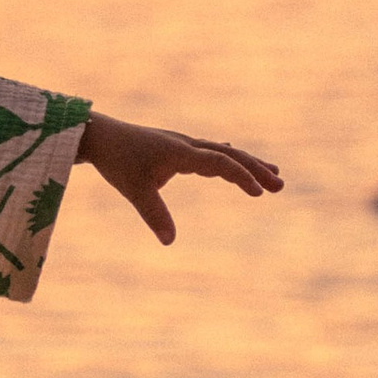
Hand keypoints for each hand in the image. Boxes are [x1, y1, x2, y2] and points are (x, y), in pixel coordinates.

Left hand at [76, 111, 283, 244]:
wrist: (98, 135)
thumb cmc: (116, 161)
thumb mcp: (135, 190)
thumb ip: (154, 215)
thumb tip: (169, 242)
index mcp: (181, 153)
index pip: (219, 162)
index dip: (240, 176)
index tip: (258, 191)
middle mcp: (187, 145)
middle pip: (230, 155)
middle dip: (255, 170)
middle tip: (279, 185)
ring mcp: (183, 144)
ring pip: (222, 152)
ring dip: (247, 164)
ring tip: (272, 175)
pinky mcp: (176, 147)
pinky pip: (209, 152)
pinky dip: (226, 158)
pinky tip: (233, 159)